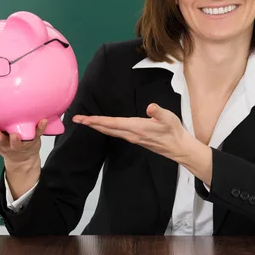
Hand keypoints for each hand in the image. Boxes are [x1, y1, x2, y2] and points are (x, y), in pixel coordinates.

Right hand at [0, 116, 46, 166]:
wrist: (22, 158)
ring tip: (13, 133)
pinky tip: (42, 120)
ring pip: (14, 143)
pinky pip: (36, 135)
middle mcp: (3, 144)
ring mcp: (18, 144)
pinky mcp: (32, 141)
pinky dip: (40, 128)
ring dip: (14, 138)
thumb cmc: (3, 141)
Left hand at [72, 103, 189, 159]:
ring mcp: (132, 138)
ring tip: (86, 122)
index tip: (83, 119)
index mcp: (136, 127)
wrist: (178, 147)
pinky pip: (116, 134)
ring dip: (97, 127)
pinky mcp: (135, 139)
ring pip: (110, 132)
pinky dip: (106, 129)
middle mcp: (131, 134)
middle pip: (107, 129)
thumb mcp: (168, 118)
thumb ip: (158, 112)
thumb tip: (150, 107)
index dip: (97, 120)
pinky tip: (103, 128)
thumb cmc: (173, 130)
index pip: (112, 123)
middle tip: (76, 119)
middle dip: (91, 124)